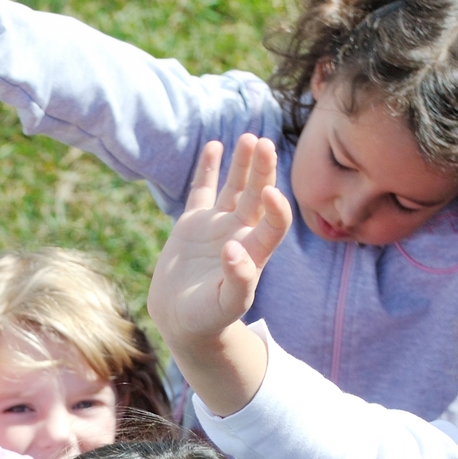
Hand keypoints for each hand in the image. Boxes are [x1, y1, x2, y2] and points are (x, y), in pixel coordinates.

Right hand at [148, 136, 292, 348]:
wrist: (181, 320)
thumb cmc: (208, 318)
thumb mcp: (226, 305)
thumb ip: (237, 280)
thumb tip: (234, 249)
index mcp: (254, 253)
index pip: (274, 223)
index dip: (276, 208)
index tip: (270, 192)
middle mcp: (241, 233)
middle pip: (257, 196)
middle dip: (263, 171)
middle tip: (265, 144)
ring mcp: (218, 226)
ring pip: (235, 187)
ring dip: (242, 164)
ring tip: (249, 138)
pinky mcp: (193, 224)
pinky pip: (203, 191)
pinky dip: (208, 169)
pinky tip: (214, 146)